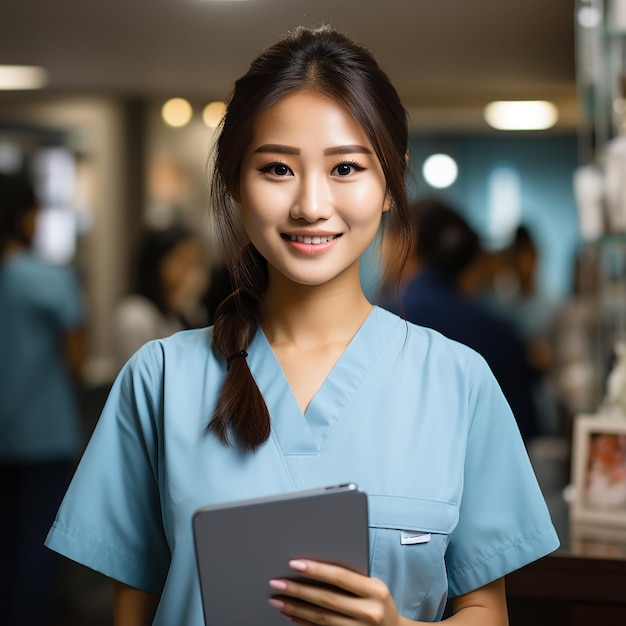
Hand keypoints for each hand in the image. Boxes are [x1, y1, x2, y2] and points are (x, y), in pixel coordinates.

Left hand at [268, 559, 403, 624]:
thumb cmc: (379, 602)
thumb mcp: (373, 586)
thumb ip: (351, 577)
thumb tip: (313, 566)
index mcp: (376, 591)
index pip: (341, 577)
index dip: (316, 569)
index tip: (294, 563)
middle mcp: (369, 612)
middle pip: (326, 598)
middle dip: (298, 590)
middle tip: (276, 582)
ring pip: (321, 618)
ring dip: (296, 608)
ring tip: (276, 599)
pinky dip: (302, 622)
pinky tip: (290, 614)